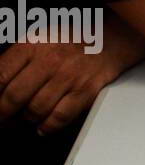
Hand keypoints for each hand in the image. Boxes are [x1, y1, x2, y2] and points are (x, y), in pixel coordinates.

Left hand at [0, 10, 144, 133]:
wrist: (114, 37)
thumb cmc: (73, 39)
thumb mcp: (40, 38)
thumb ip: (16, 60)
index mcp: (33, 44)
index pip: (0, 77)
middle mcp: (51, 59)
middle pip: (13, 98)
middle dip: (3, 114)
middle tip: (2, 118)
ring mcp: (70, 76)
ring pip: (35, 110)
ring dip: (27, 118)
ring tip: (28, 115)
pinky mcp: (86, 90)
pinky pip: (59, 118)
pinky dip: (47, 127)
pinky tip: (43, 125)